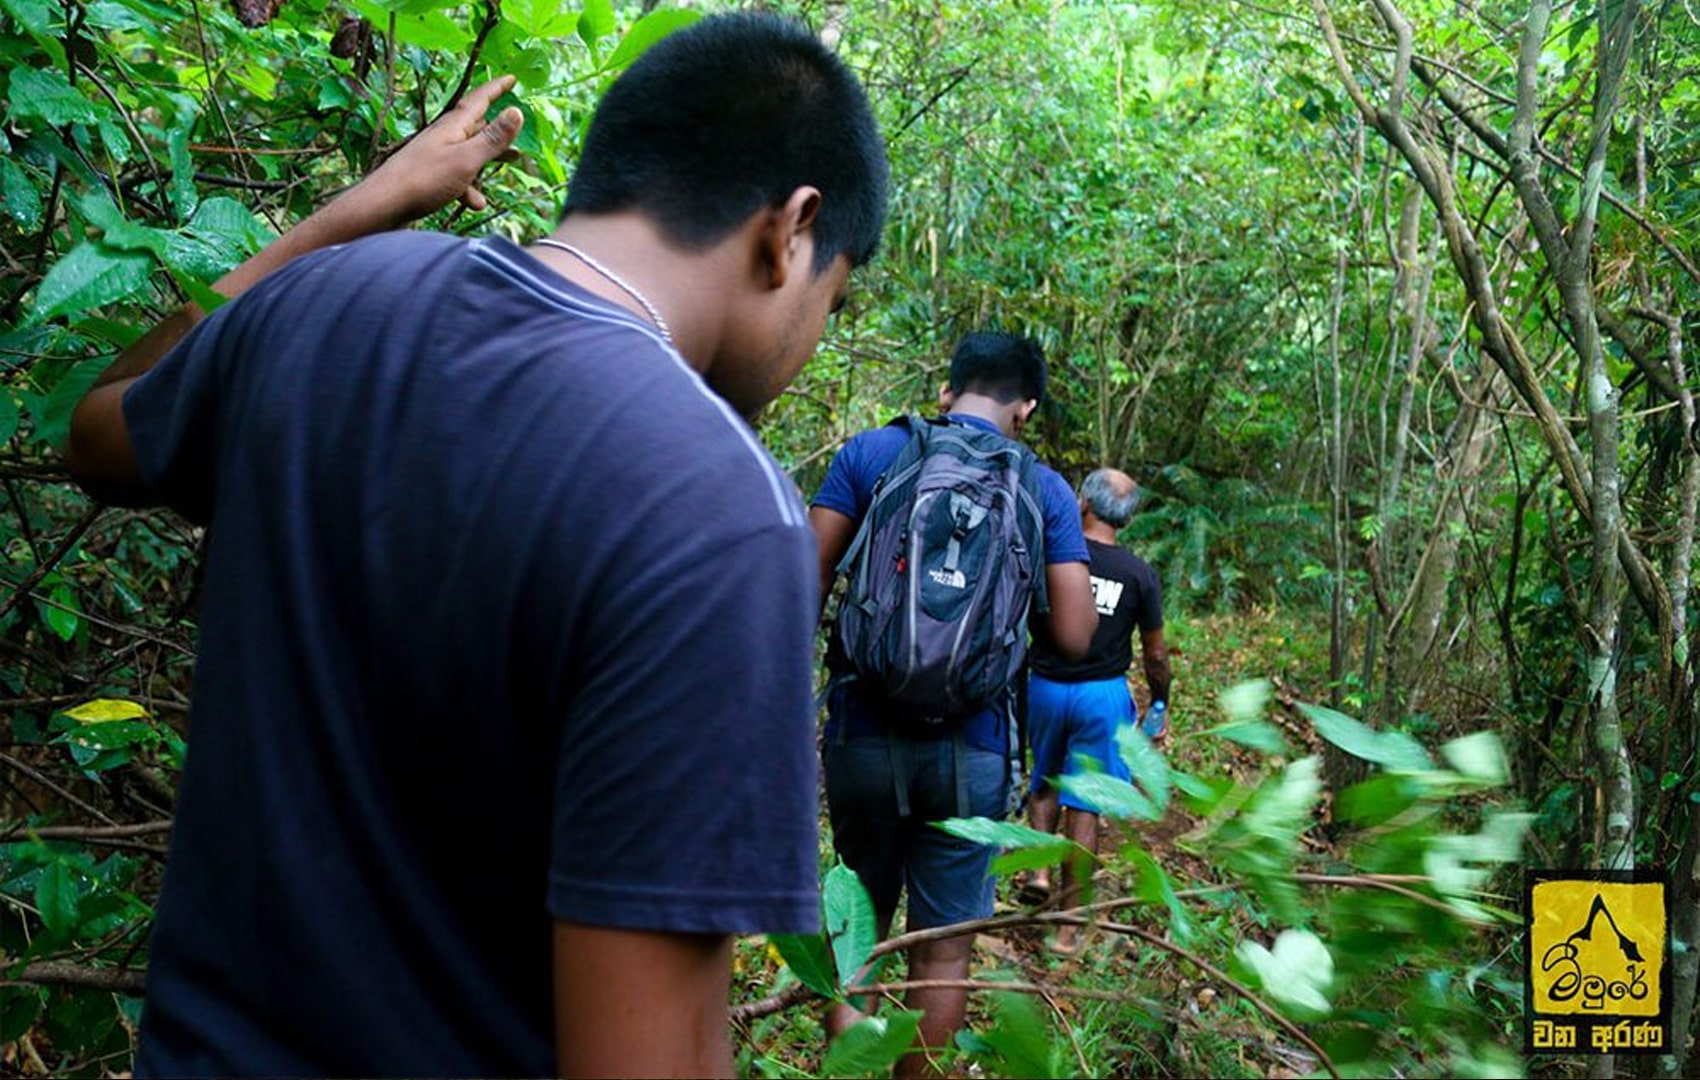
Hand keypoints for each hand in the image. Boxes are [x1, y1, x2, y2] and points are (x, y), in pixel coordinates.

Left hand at [356, 75, 524, 227]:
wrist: (384, 205)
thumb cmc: (424, 179)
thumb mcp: (466, 159)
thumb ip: (492, 138)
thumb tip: (517, 111)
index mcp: (453, 126)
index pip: (479, 100)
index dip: (497, 88)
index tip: (511, 78)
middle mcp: (444, 136)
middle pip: (477, 125)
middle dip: (498, 126)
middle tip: (517, 124)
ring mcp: (436, 156)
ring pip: (470, 151)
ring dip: (490, 156)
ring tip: (511, 161)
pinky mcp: (430, 176)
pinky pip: (458, 176)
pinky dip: (470, 187)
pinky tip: (476, 203)